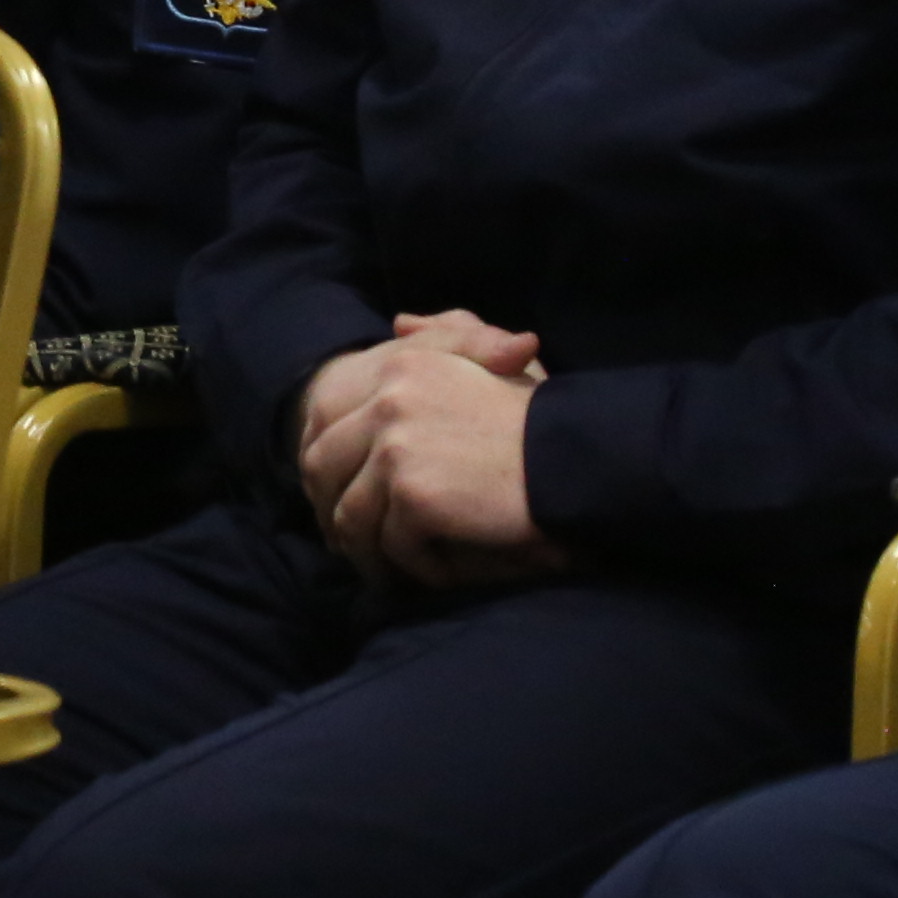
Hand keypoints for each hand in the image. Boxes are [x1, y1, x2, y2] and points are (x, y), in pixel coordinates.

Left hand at [296, 311, 542, 560]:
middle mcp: (388, 400)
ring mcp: (396, 447)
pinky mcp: (414, 493)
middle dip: (332, 511)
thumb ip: (444, 335)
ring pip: (351, 518)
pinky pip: (393, 547)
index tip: (341, 499)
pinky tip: (440, 574)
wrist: (576, 454)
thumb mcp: (491, 356)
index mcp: (400, 366)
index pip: (325, 422)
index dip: (326, 469)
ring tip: (390, 573)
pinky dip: (415, 569)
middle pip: (321, 470)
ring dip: (368, 552)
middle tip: (354, 546)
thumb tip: (400, 323)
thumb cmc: (540, 414)